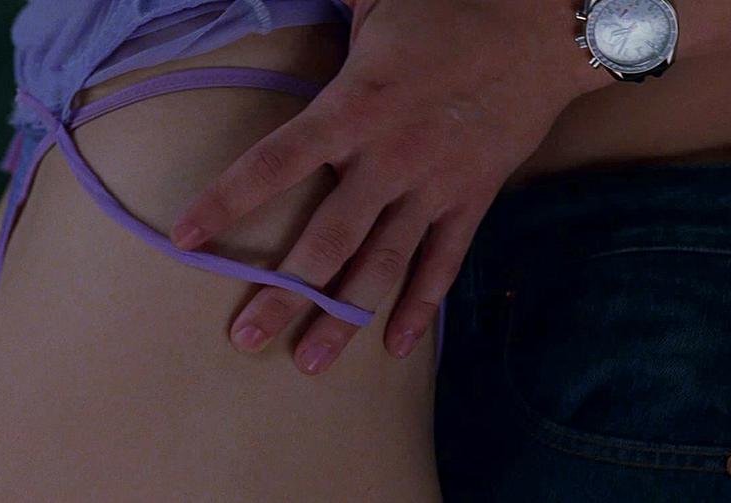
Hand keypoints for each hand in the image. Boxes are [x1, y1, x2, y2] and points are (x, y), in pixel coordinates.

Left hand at [171, 0, 605, 373]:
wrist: (544, 26)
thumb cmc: (451, 9)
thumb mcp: (377, 4)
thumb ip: (330, 21)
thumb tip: (284, 8)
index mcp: (354, 108)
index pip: (275, 164)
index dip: (227, 203)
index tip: (186, 240)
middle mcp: (389, 159)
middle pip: (326, 240)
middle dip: (284, 293)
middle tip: (247, 337)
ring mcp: (434, 186)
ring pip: (383, 266)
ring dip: (345, 317)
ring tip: (310, 362)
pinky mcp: (473, 199)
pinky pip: (444, 263)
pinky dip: (422, 305)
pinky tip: (398, 345)